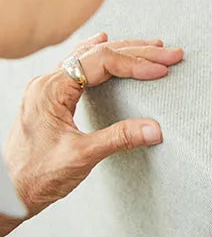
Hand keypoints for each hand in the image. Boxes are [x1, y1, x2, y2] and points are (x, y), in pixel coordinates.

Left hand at [3, 33, 183, 224]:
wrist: (9, 194)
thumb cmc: (36, 176)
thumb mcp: (81, 157)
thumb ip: (118, 138)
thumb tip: (155, 128)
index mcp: (51, 90)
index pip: (101, 62)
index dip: (135, 64)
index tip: (162, 70)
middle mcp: (47, 83)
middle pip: (98, 54)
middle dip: (138, 52)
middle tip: (170, 53)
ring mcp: (47, 89)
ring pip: (89, 56)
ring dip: (123, 51)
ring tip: (152, 47)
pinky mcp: (50, 98)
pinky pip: (77, 65)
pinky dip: (99, 54)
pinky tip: (103, 42)